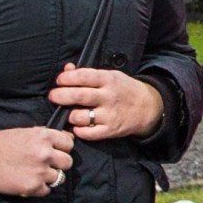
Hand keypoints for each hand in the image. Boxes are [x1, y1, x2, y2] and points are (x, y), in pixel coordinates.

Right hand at [0, 125, 74, 197]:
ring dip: (49, 177)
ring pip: (59, 177)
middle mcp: (45, 153)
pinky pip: (47, 190)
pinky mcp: (34, 187)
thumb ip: (45, 136)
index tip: (55, 150)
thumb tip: (66, 139)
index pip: (69, 143)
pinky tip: (28, 181)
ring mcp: (41, 171)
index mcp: (43, 136)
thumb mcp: (24, 132)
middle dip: (58, 164)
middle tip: (45, 164)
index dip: (62, 148)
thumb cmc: (0, 143)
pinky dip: (39, 188)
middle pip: (68, 162)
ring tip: (34, 173)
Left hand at [50, 67, 164, 142]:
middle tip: (54, 96)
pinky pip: (88, 133)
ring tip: (70, 113)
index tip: (60, 81)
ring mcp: (110, 115)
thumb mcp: (110, 75)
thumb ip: (87, 73)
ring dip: (69, 115)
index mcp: (108, 80)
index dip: (66, 78)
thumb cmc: (124, 89)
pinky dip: (79, 130)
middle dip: (60, 96)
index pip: (82, 76)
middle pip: (78, 96)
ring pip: (79, 117)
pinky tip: (79, 125)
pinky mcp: (111, 130)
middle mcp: (109, 97)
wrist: (148, 107)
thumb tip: (66, 69)